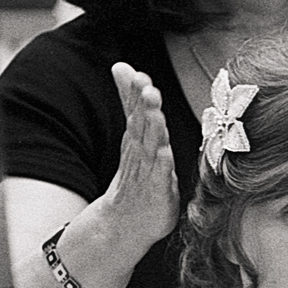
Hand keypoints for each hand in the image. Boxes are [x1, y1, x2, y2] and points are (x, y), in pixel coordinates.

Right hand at [100, 62, 179, 252]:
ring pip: (150, 148)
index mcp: (137, 136)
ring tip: (156, 114)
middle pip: (142, 126)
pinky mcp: (157, 191)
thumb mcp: (135, 132)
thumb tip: (121, 66)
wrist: (124, 221)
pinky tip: (165, 154)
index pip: (135, 111)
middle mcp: (140, 152)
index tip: (138, 75)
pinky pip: (160, 176)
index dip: (136, 94)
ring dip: (154, 131)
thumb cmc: (137, 173)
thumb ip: (131, 100)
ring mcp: (148, 172)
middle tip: (147, 88)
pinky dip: (162, 165)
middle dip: (144, 107)